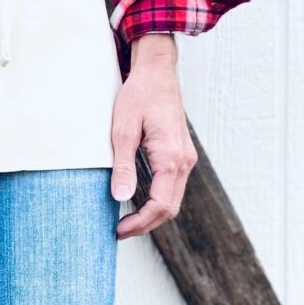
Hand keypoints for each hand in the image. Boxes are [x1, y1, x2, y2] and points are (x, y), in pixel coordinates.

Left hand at [110, 34, 197, 239]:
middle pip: (169, 208)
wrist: (156, 73)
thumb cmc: (138, 96)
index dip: (139, 223)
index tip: (118, 231)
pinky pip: (172, 186)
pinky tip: (137, 201)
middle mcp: (184, 161)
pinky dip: (157, 200)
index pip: (160, 205)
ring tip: (126, 221)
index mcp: (171, 158)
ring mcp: (185, 158)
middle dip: (145, 224)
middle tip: (119, 231)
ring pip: (172, 199)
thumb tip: (120, 198)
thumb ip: (123, 166)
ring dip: (151, 214)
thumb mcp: (122, 130)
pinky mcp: (180, 154)